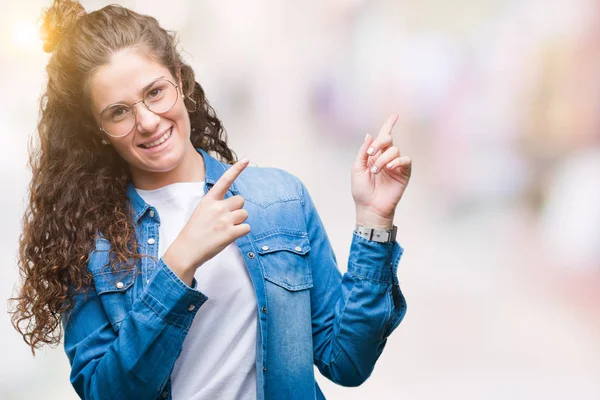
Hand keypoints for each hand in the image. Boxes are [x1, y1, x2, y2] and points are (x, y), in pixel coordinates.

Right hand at [163, 158, 250, 284]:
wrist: (186, 251)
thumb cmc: (195, 232)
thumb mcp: (201, 211)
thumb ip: (216, 204)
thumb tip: (234, 204)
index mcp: (209, 200)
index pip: (225, 180)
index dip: (237, 169)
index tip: (247, 160)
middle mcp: (218, 207)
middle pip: (241, 200)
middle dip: (237, 209)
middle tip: (226, 220)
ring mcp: (224, 220)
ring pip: (244, 214)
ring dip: (239, 222)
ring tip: (225, 229)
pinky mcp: (230, 233)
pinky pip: (247, 228)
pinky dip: (241, 232)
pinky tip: (229, 237)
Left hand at [351, 114, 411, 228]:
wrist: (370, 207)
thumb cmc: (361, 190)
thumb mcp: (357, 168)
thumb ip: (363, 151)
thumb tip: (370, 134)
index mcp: (375, 155)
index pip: (383, 137)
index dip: (389, 125)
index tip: (395, 115)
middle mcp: (386, 157)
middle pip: (388, 139)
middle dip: (379, 142)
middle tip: (371, 154)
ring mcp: (396, 165)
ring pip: (394, 150)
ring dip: (383, 159)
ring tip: (376, 171)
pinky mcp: (404, 173)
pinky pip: (405, 160)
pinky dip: (397, 162)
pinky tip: (389, 169)